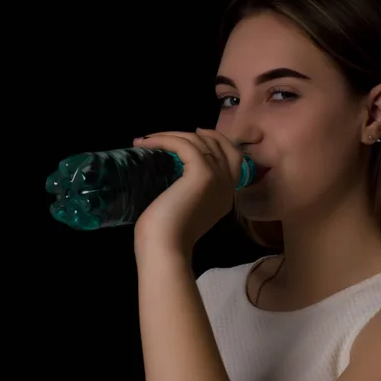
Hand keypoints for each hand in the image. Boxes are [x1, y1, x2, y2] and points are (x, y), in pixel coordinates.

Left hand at [133, 128, 243, 257]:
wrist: (166, 248)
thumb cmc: (168, 236)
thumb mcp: (187, 209)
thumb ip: (193, 192)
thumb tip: (179, 174)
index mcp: (226, 196)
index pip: (234, 159)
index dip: (219, 141)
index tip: (198, 133)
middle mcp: (227, 185)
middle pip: (222, 145)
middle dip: (200, 134)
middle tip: (174, 132)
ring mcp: (218, 178)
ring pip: (200, 142)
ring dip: (172, 135)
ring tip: (148, 140)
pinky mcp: (202, 173)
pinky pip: (184, 145)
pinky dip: (164, 139)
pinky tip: (146, 143)